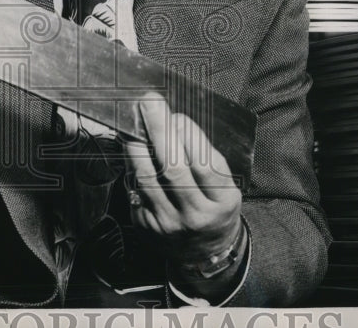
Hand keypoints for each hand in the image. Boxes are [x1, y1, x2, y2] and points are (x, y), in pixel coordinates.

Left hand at [124, 94, 243, 274]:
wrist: (203, 253)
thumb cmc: (215, 209)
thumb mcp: (226, 188)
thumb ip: (206, 158)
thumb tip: (176, 123)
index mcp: (222, 203)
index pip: (204, 165)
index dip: (189, 136)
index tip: (178, 116)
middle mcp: (195, 216)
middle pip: (173, 169)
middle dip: (159, 130)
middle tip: (150, 104)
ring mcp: (168, 224)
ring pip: (148, 178)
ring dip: (138, 145)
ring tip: (135, 123)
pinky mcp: (146, 226)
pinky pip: (136, 189)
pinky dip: (132, 165)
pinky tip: (132, 147)